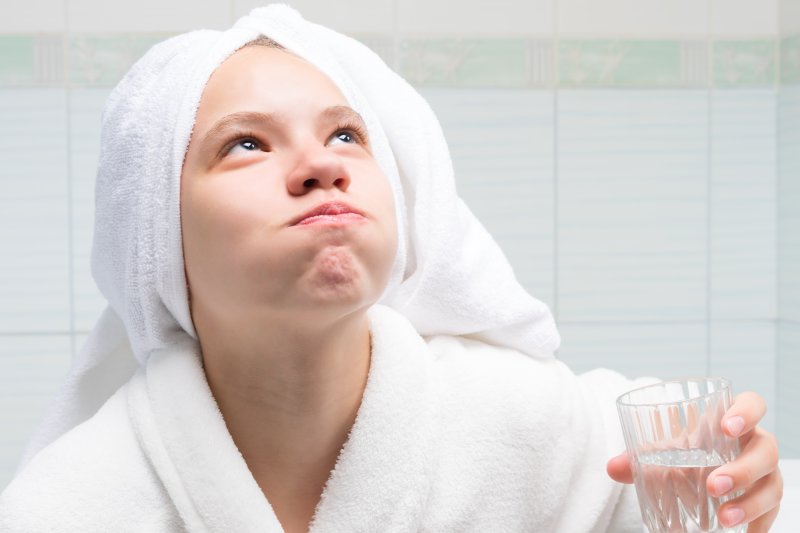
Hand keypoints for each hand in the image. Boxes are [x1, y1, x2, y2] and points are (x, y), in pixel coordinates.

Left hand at [607, 391, 782, 530]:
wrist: (703, 473)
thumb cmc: (689, 452)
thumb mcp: (666, 451)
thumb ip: (640, 456)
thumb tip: (613, 467)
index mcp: (734, 421)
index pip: (753, 403)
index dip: (746, 411)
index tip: (726, 427)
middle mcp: (756, 444)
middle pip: (765, 451)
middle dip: (742, 469)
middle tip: (712, 485)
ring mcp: (766, 474)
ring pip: (772, 486)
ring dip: (750, 504)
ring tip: (724, 519)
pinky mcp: (767, 501)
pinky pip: (772, 514)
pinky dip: (759, 525)